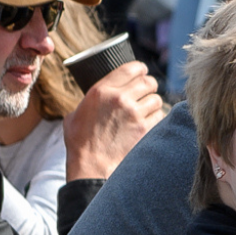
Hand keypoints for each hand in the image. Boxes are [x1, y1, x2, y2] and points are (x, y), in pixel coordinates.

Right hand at [63, 60, 163, 180]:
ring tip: (146, 109)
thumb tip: (98, 97)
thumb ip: (90, 101)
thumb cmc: (80, 142)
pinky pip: (159, 116)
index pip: (130, 68)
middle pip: (148, 82)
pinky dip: (156, 118)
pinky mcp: (145, 128)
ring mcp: (134, 114)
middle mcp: (119, 98)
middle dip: (150, 85)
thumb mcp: (75, 114)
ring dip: (153, 103)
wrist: (91, 166)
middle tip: (147, 91)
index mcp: (101, 91)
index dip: (140, 68)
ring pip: (156, 99)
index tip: (143, 71)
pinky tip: (149, 123)